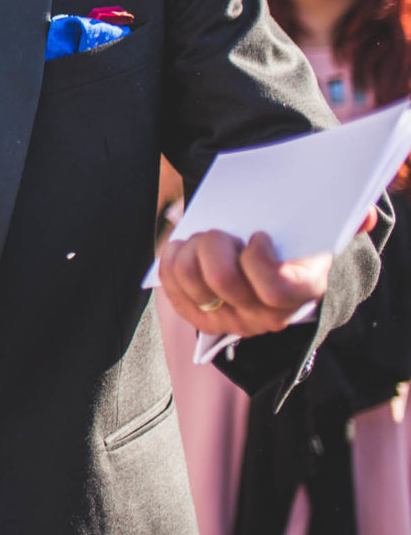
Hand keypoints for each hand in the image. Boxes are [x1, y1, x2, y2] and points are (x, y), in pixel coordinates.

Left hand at [155, 212, 371, 337]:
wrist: (274, 270)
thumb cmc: (297, 245)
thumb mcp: (322, 232)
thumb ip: (347, 221)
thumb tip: (364, 214)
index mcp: (301, 292)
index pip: (276, 287)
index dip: (259, 260)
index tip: (257, 235)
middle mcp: (265, 315)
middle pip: (224, 280)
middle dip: (214, 244)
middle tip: (220, 231)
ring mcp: (231, 320)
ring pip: (194, 282)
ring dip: (190, 250)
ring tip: (201, 237)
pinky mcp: (200, 317)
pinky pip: (174, 290)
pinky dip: (171, 261)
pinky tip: (180, 245)